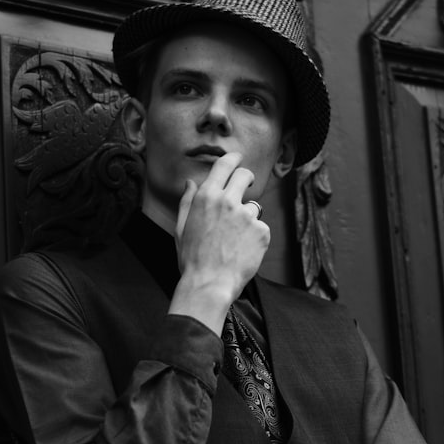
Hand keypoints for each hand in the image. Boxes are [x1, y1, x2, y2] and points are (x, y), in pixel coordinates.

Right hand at [170, 152, 269, 334]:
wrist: (209, 284)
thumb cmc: (191, 259)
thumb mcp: (181, 228)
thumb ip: (187, 202)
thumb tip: (191, 183)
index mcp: (206, 197)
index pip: (224, 165)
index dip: (233, 158)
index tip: (237, 158)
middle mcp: (228, 201)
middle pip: (245, 176)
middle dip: (246, 178)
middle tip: (246, 185)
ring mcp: (247, 216)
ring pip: (253, 207)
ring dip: (247, 219)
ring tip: (234, 241)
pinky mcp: (262, 232)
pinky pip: (260, 229)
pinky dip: (255, 239)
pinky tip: (243, 252)